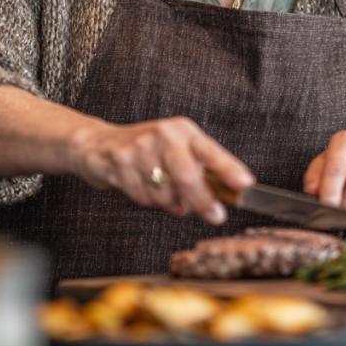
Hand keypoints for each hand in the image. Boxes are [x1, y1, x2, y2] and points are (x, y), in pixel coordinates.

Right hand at [69, 115, 255, 224]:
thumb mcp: (177, 149)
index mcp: (183, 130)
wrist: (99, 145)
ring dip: (169, 202)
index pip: (211, 151)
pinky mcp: (121, 162)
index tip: (246, 185)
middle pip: (189, 177)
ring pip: (166, 194)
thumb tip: (225, 196)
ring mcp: (140, 148)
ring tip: (161, 188)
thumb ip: (199, 169)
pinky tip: (141, 186)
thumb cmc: (146, 150)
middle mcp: (163, 135)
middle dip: (203, 201)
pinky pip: (144, 197)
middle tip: (215, 215)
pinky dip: (147, 200)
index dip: (229, 169)